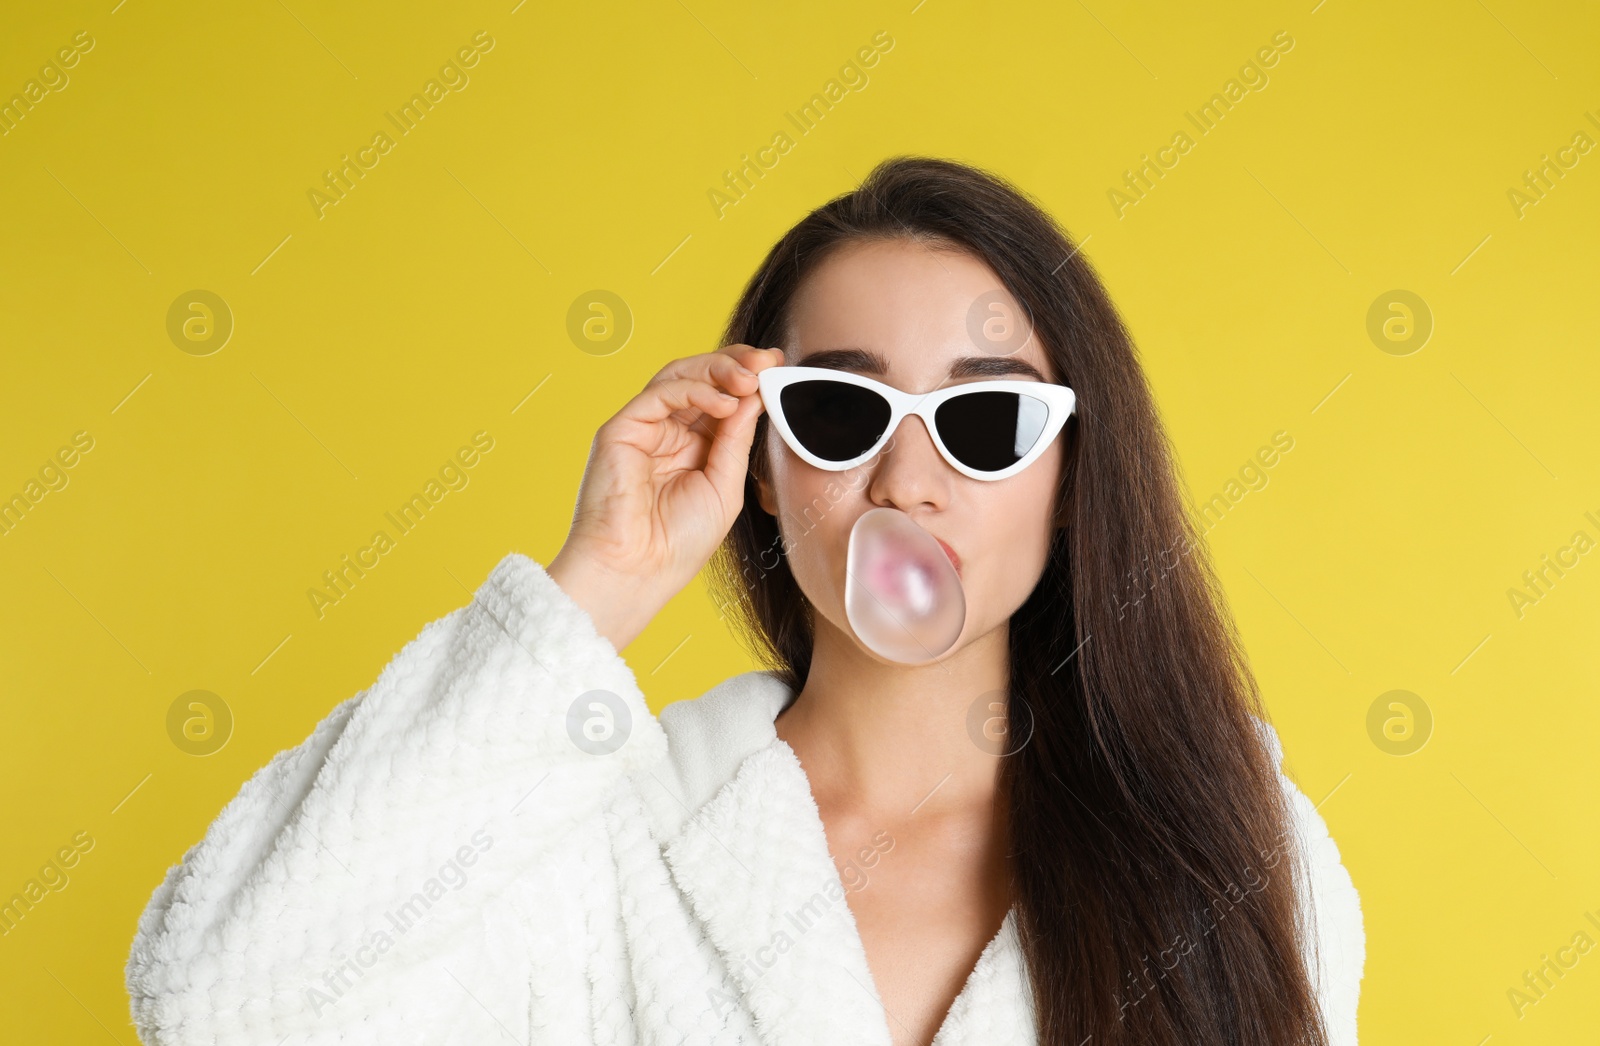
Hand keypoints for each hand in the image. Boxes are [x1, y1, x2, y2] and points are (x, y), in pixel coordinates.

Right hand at [547, 344, 784, 651]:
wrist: (637, 573)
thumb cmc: (678, 543)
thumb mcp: (724, 486)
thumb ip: (736, 439)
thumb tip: (755, 394)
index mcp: (692, 446)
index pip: (721, 397)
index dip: (748, 379)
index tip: (778, 366)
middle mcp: (666, 432)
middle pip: (700, 379)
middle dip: (737, 365)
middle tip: (767, 362)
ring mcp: (643, 428)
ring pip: (679, 376)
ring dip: (718, 370)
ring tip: (750, 378)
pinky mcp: (620, 430)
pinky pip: (660, 394)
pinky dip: (695, 391)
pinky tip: (724, 403)